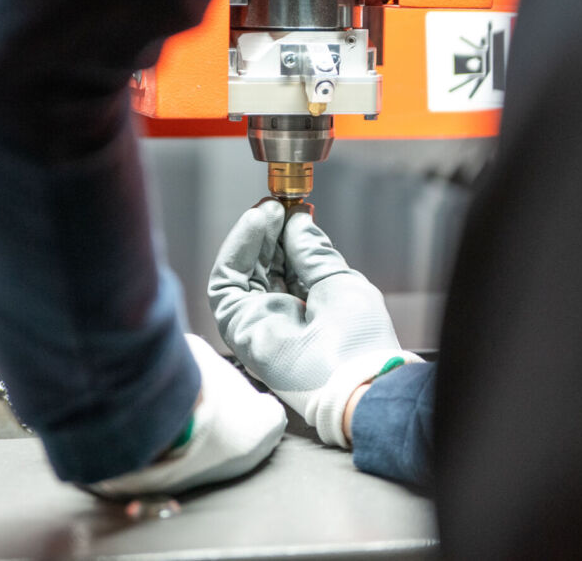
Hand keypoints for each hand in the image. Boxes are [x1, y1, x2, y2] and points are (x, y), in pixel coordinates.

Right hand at [208, 200, 417, 446]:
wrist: (349, 375)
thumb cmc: (356, 339)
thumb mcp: (339, 281)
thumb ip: (313, 251)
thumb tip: (300, 222)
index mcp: (310, 309)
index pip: (289, 265)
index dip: (287, 236)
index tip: (294, 209)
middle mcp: (281, 315)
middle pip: (263, 265)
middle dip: (268, 232)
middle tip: (278, 206)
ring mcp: (257, 320)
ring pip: (242, 269)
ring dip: (252, 235)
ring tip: (267, 211)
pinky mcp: (236, 325)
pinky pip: (225, 281)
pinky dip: (236, 249)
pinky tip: (254, 225)